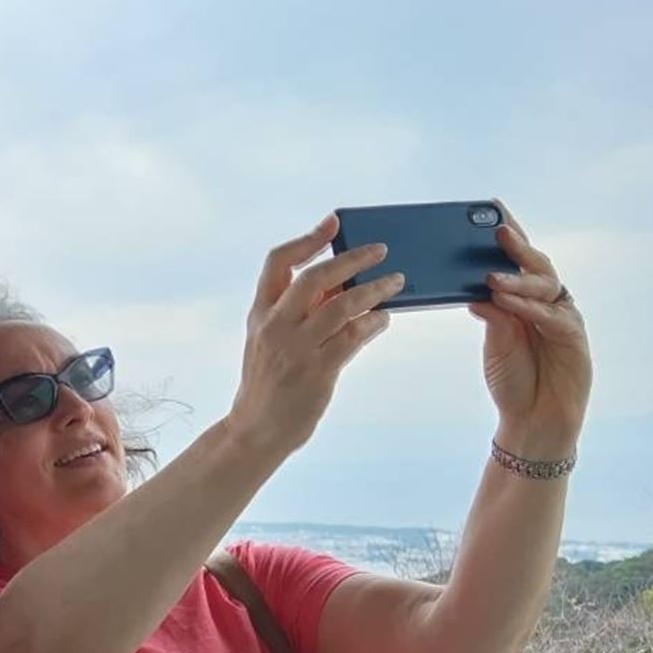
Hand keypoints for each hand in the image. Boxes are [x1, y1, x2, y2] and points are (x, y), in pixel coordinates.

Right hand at [227, 215, 402, 455]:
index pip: (278, 263)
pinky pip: (353, 337)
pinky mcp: (317, 372)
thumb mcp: (269, 340)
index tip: (333, 223)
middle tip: (380, 250)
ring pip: (341, 305)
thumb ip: (296, 312)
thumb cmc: (268, 382)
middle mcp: (275, 327)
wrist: (257, 429)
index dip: (307, 240)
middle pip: (315, 278)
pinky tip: (383, 318)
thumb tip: (341, 283)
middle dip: (352, 259)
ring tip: (396, 281)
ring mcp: (295, 349)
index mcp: (260, 314)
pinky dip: (373, 322)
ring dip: (374, 289)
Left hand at [472, 213, 591, 455]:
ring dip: (517, 279)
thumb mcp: (496, 343)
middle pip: (536, 266)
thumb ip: (491, 315)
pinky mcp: (573, 337)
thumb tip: (472, 288)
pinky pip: (550, 316)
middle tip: (496, 230)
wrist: (534, 420)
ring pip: (544, 287)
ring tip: (491, 276)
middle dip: (517, 246)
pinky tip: (507, 302)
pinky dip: (528, 308)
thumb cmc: (514, 380)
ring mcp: (562, 318)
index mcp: (527, 299)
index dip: (510, 236)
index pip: (519, 261)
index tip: (492, 211)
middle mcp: (547, 303)